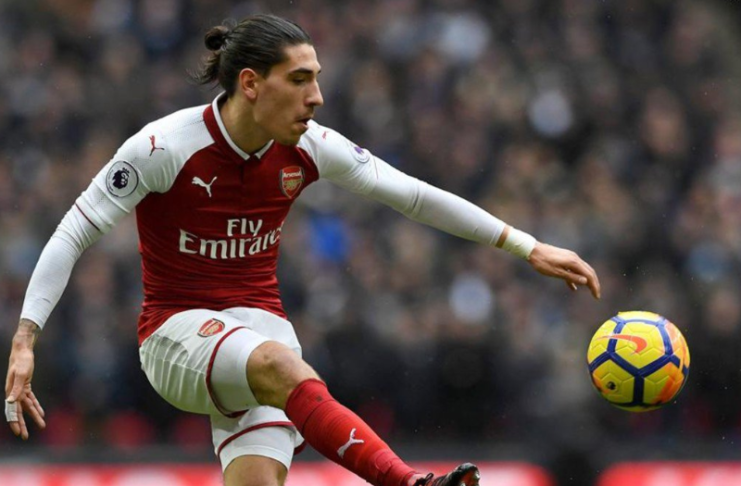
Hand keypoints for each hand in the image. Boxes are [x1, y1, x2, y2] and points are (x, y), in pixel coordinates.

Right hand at [5, 320, 44, 438]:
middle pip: (19, 412)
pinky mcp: (26, 386)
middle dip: (22, 424)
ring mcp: (20, 390)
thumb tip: (11, 401)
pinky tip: (41, 413)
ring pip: (27, 406)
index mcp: (10, 392)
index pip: (12, 411)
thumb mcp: (20, 374)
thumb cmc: (21, 361)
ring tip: (41, 426)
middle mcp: (14, 393)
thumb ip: (16, 388)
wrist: (23, 351)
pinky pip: (31, 399)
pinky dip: (36, 406)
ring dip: (33, 416)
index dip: (15, 422)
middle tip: (26, 436)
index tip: (18, 432)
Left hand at [527, 242, 600, 298]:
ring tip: (588, 290)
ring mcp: (569, 257)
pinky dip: (575, 278)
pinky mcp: (564, 258)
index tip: (596, 296)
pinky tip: (573, 287)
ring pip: (582, 270)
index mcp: (574, 262)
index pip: (589, 275)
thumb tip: (586, 281)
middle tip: (596, 294)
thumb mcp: (556, 273)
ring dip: (586, 280)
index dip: (594, 286)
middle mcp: (574, 258)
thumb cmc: (542, 262)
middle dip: (594, 283)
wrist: (532, 250)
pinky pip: (573, 269)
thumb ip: (571, 277)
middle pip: (589, 271)